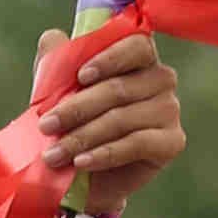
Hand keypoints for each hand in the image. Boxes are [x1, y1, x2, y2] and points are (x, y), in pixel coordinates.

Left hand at [43, 26, 186, 216]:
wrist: (86, 180)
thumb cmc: (74, 128)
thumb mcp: (59, 95)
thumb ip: (56, 64)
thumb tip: (52, 37)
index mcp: (139, 59)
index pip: (135, 46)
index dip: (109, 59)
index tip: (80, 76)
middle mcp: (161, 79)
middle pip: (119, 88)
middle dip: (76, 108)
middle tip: (45, 125)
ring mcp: (170, 109)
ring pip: (122, 119)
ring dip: (82, 137)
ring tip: (53, 154)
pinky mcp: (172, 142)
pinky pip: (136, 144)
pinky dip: (104, 154)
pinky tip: (81, 163)